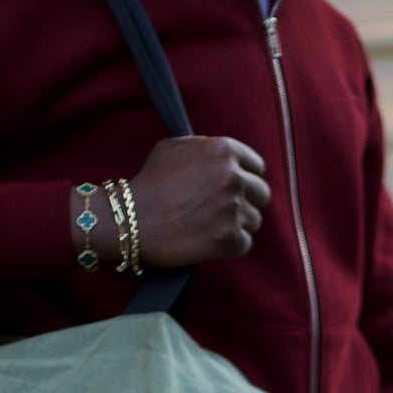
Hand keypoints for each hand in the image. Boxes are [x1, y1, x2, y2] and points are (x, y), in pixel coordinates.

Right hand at [71, 137, 270, 268]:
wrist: (131, 220)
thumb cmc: (149, 183)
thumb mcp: (174, 147)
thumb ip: (206, 147)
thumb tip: (228, 158)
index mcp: (224, 150)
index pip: (257, 167)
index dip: (245, 178)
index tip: (233, 190)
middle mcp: (233, 176)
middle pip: (261, 193)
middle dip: (245, 202)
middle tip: (223, 211)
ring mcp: (233, 208)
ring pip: (254, 220)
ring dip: (237, 224)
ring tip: (211, 226)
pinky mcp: (230, 238)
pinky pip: (245, 243)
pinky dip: (230, 245)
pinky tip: (210, 241)